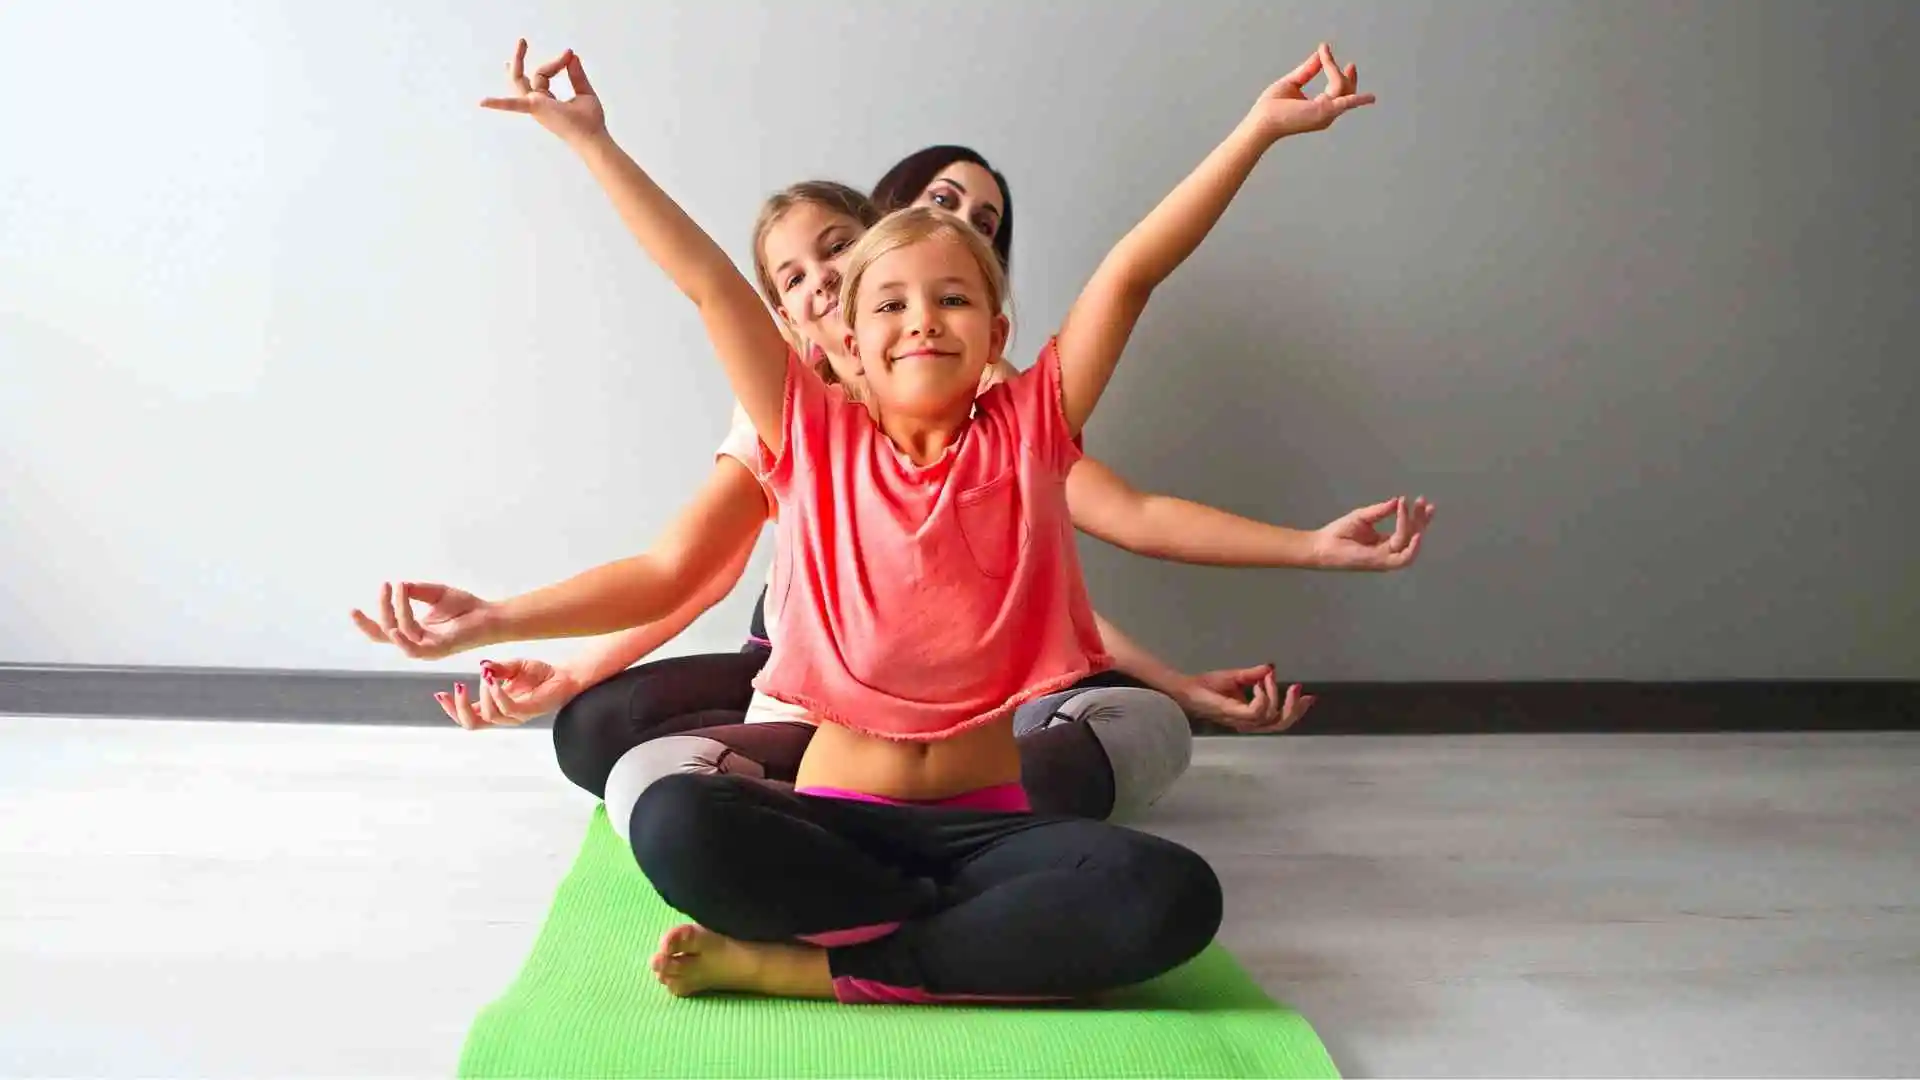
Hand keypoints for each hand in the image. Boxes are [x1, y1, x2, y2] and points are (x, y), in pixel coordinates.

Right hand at [350, 581, 495, 659]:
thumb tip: (398, 585)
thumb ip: (414, 591)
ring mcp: (425, 648)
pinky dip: (402, 637)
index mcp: (413, 630)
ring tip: (400, 588)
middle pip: (384, 633)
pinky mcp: (437, 650)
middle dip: (377, 611)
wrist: (490, 615)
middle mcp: (415, 642)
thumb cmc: (465, 606)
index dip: (366, 622)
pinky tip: (394, 626)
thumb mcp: (434, 593)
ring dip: (396, 609)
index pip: (382, 629)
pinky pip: (413, 647)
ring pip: (398, 631)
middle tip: (384, 586)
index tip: (352, 608)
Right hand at [434, 658, 582, 728]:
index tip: (439, 694)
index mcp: (493, 707)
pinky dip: (496, 695)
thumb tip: (482, 666)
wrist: (564, 675)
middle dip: (459, 708)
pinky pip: (507, 709)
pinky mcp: (529, 712)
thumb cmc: (538, 674)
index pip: (467, 716)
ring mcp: (515, 716)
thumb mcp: (512, 666)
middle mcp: (502, 715)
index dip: (451, 709)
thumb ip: (496, 668)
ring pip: (489, 716)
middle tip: (458, 687)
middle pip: (471, 724)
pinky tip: (492, 681)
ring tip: (485, 676)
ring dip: (481, 695)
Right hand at [480, 39, 605, 144]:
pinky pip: (514, 104)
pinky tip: (482, 102)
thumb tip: (572, 56)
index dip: (557, 62)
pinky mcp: (537, 108)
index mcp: (546, 100)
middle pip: (522, 78)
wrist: (593, 137)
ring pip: (519, 81)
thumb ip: (576, 75)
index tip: (570, 54)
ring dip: (519, 62)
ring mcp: (535, 106)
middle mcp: (537, 103)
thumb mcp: (584, 92)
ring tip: (522, 43)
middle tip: (522, 41)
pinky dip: (499, 103)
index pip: (544, 73)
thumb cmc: (589, 122)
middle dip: (520, 59)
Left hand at [1173, 664, 1316, 732]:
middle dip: (1293, 707)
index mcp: (1251, 716)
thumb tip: (1272, 668)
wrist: (1187, 688)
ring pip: (1271, 717)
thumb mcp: (1236, 677)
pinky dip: (1263, 697)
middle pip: (1280, 724)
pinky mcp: (1233, 714)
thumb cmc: (1207, 685)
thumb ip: (1255, 675)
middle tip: (1298, 688)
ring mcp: (1241, 720)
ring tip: (1269, 678)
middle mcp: (1248, 722)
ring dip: (1276, 695)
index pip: (1280, 720)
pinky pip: (1257, 712)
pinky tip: (1259, 683)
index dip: (1297, 710)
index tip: (1309, 695)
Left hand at [1247, 42, 1375, 142]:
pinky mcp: (1324, 112)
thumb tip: (1320, 54)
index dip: (1334, 67)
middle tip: (1347, 62)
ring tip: (1325, 54)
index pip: (1337, 87)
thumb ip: (1308, 70)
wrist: (1261, 120)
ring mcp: (1327, 114)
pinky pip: (1345, 101)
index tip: (1325, 49)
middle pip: (1345, 88)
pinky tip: (1369, 98)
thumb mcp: (1292, 82)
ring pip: (1343, 86)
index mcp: (1321, 108)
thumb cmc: (1272, 107)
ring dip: (1334, 68)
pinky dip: (1358, 99)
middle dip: (1345, 74)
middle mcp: (1328, 114)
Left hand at [1311, 496, 1435, 570]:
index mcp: (1386, 542)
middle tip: (1425, 502)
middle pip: (1413, 536)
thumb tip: (1398, 500)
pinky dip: (1412, 548)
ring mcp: (1386, 558)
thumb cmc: (1339, 533)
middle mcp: (1389, 551)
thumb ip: (1381, 510)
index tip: (1418, 500)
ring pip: (1409, 544)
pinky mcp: (1381, 563)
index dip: (1417, 516)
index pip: (1408, 530)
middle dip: (1421, 519)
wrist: (1322, 545)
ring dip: (1417, 528)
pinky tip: (1416, 534)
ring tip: (1418, 510)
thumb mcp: (1363, 517)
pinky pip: (1403, 558)